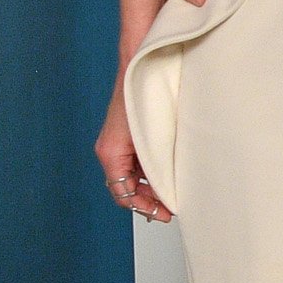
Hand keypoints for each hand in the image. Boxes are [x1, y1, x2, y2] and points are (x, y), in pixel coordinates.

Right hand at [96, 87, 170, 222]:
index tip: (163, 213)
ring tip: (171, 197)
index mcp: (110, 153)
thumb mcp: (150, 138)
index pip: (122, 193)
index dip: (143, 207)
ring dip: (149, 189)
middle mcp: (110, 151)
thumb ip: (154, 166)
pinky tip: (167, 177)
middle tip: (170, 210)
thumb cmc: (142, 96)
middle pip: (125, 188)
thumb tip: (167, 191)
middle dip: (148, 201)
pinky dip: (149, 175)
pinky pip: (135, 165)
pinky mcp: (127, 139)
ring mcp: (117, 145)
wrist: (140, 68)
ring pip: (131, 178)